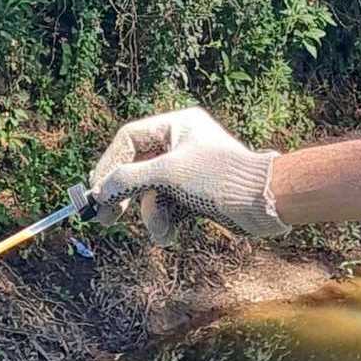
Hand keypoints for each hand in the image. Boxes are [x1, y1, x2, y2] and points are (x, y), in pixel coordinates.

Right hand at [89, 107, 287, 245]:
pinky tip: (171, 235)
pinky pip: (168, 205)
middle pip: (137, 168)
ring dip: (151, 215)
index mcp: (176, 125)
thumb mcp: (167, 174)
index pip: (129, 139)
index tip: (96, 190)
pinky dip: (166, 221)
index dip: (109, 164)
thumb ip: (127, 179)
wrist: (264, 203)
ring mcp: (189, 170)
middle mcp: (181, 144)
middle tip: (106, 218)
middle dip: (125, 195)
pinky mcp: (196, 194)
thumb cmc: (219, 177)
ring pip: (152, 192)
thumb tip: (98, 191)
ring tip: (161, 232)